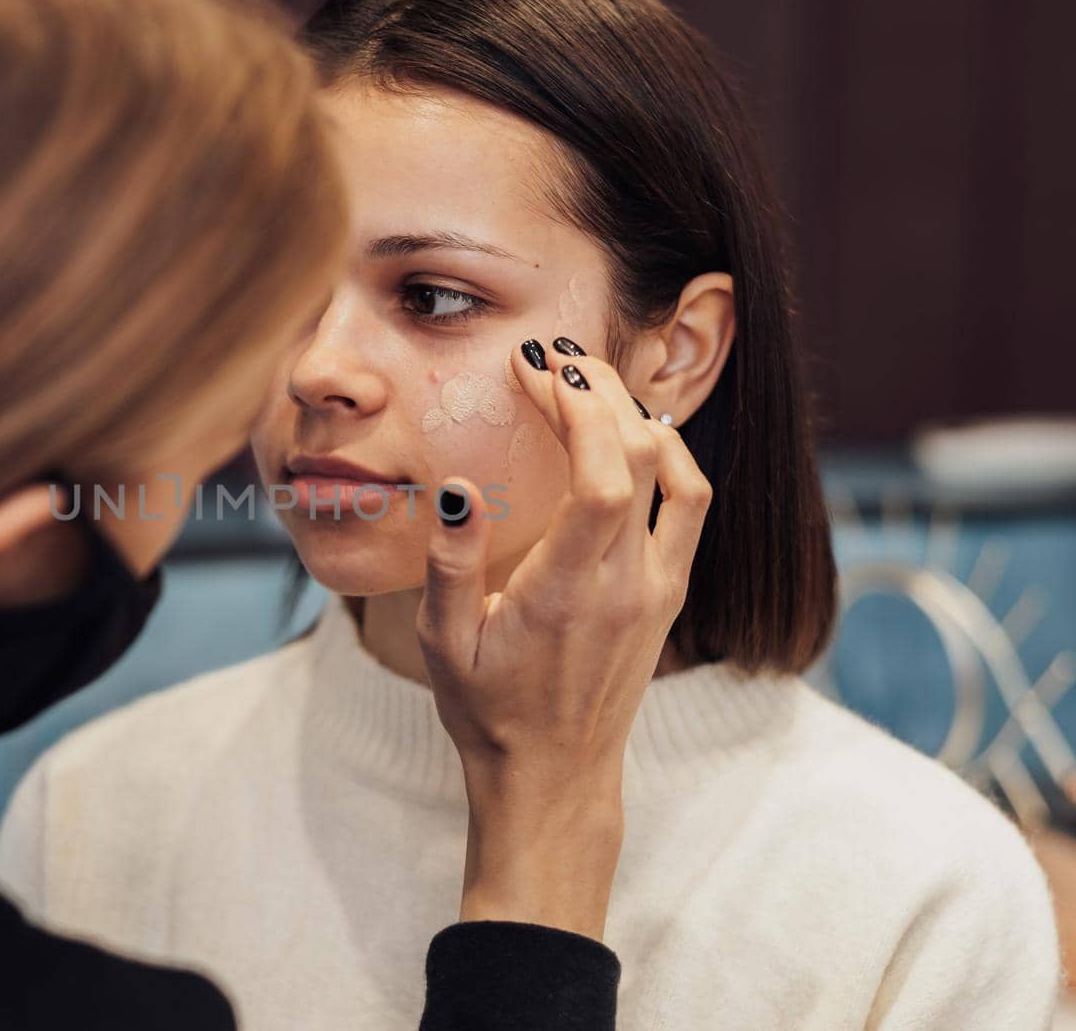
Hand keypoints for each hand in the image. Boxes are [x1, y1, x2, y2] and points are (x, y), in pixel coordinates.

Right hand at [416, 338, 711, 937]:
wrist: (554, 775)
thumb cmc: (487, 710)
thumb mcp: (441, 642)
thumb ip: (449, 564)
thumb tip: (457, 487)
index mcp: (571, 590)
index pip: (602, 473)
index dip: (576, 408)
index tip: (534, 369)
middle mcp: (629, 583)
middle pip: (643, 454)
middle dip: (599, 390)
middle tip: (552, 358)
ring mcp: (658, 588)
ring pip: (680, 474)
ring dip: (638, 415)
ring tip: (588, 382)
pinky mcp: (668, 594)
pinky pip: (691, 505)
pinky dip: (669, 454)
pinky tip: (632, 431)